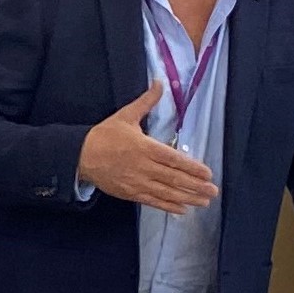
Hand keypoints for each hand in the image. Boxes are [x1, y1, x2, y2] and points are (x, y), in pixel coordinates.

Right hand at [77, 86, 216, 214]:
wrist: (81, 156)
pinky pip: (152, 201)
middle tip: (212, 191)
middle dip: (195, 186)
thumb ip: (146, 101)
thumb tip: (160, 83)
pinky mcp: (130, 193)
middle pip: (174, 178)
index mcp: (145, 147)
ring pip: (166, 192)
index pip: (173, 159)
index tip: (208, 173)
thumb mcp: (126, 115)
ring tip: (203, 202)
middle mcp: (143, 167)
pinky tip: (182, 210)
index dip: (192, 167)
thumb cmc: (105, 135)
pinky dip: (168, 206)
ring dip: (186, 198)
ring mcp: (137, 182)